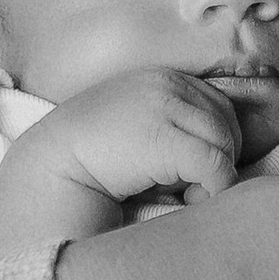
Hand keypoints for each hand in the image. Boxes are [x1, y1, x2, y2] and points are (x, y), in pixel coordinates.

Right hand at [0, 70, 242, 230]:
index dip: (218, 143)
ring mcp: (166, 106)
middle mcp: (170, 84)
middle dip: (221, 159)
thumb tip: (229, 158)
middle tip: (192, 188)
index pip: (221, 107)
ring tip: (185, 196)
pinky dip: (214, 188)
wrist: (49, 169)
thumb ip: (179, 128)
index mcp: (166, 79)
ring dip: (215, 177)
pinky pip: (216, 165)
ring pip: (226, 145)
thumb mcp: (143, 129)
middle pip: (230, 124)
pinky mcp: (164, 136)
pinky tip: (188, 200)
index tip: (194, 172)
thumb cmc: (97, 161)